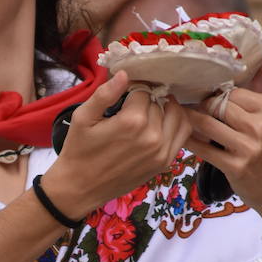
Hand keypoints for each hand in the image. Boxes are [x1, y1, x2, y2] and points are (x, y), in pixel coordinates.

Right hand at [43, 70, 191, 219]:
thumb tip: (124, 74)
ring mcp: (161, 151)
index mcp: (131, 122)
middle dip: (148, 100)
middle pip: (160, 102)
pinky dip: (176, 123)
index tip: (124, 95)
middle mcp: (152, 136)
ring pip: (177, 114)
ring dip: (166, 108)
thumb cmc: (78, 151)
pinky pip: (183, 134)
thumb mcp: (83, 118)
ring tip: (150, 111)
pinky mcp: (165, 162)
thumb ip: (104, 94)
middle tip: (132, 106)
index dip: (133, 89)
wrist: (80, 188)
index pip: (144, 91)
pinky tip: (162, 122)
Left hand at [184, 53, 261, 213]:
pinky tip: (182, 136)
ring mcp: (247, 148)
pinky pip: (204, 149)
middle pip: (218, 106)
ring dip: (191, 119)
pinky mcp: (235, 166)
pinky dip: (190, 141)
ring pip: (208, 125)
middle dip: (201, 104)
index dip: (215, 92)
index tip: (201, 91)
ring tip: (179, 114)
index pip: (232, 92)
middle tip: (184, 100)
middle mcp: (260, 127)